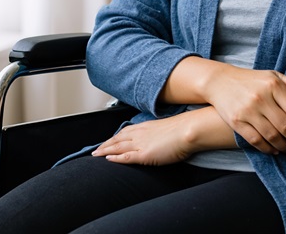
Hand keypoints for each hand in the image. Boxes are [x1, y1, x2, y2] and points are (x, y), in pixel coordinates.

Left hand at [91, 108, 235, 165]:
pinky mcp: (144, 154)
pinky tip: (108, 159)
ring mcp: (141, 143)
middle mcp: (140, 133)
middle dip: (105, 144)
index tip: (107, 141)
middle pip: (117, 139)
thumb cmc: (183, 129)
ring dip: (105, 150)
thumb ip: (159, 134)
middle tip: (95, 150)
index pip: (125, 131)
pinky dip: (115, 158)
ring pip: (117, 147)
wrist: (189, 130)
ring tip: (96, 155)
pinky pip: (125, 156)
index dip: (114, 137)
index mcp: (146, 126)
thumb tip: (160, 138)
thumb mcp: (168, 129)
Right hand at [202, 63, 285, 154]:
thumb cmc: (250, 80)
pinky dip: (268, 149)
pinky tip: (274, 149)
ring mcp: (248, 111)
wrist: (220, 82)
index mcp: (273, 86)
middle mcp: (261, 98)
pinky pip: (256, 141)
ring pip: (273, 137)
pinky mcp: (237, 122)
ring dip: (285, 146)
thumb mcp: (271, 75)